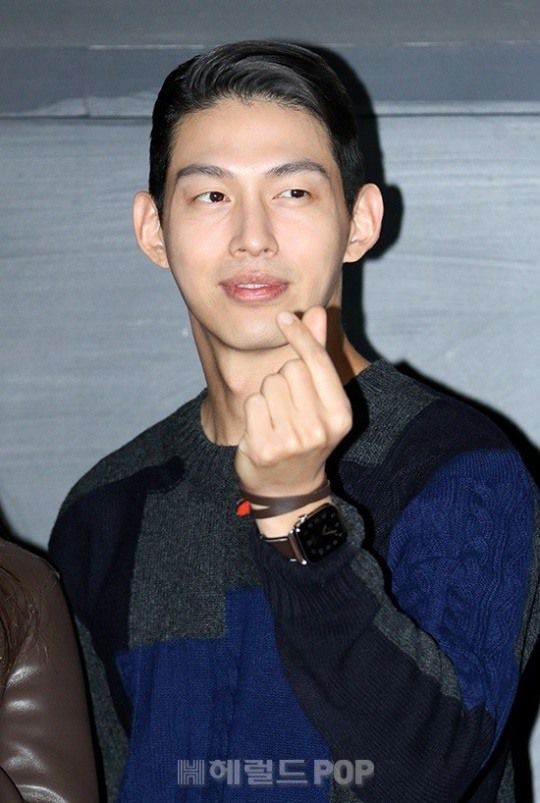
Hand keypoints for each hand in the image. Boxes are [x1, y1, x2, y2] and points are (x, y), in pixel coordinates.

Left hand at [234, 306, 352, 499]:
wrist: (289, 488)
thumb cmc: (305, 434)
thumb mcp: (320, 399)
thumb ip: (318, 354)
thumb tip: (317, 311)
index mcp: (340, 414)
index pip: (317, 362)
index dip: (299, 335)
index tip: (283, 318)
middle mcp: (320, 428)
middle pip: (289, 370)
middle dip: (283, 378)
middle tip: (288, 405)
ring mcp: (293, 441)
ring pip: (269, 385)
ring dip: (267, 395)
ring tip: (276, 418)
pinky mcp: (265, 449)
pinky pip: (253, 404)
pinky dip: (253, 411)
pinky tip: (262, 429)